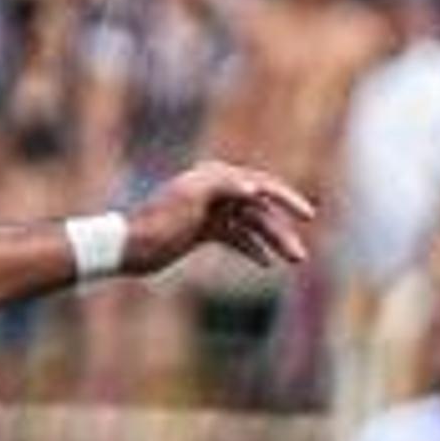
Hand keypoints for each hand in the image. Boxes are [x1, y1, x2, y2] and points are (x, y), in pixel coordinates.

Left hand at [122, 161, 318, 274]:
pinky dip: (252, 248)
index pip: (262, 184)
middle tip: (300, 257)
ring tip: (291, 261)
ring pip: (252, 225)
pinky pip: (237, 237)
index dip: (287, 198)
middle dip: (282, 231)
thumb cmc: (159, 220)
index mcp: (215, 176)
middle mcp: (217, 190)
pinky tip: (265, 264)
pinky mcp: (204, 230)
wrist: (131, 246)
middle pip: (261, 209)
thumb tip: (254, 187)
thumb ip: (223, 186)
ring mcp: (212, 210)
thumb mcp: (190, 197)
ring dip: (273, 242)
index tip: (308, 216)